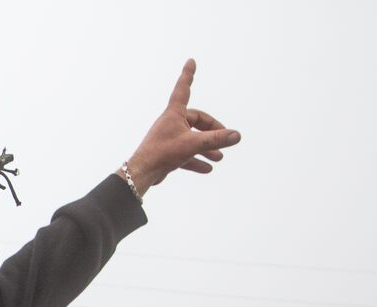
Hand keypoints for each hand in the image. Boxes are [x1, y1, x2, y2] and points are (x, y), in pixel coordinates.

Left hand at [123, 59, 240, 196]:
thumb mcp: (192, 144)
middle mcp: (170, 123)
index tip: (190, 62)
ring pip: (192, 140)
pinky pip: (185, 154)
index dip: (188, 75)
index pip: (183, 89)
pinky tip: (207, 169)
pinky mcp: (166, 153)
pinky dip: (196, 160)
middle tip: (225, 140)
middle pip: (196, 122)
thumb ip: (215, 139)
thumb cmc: (161, 154)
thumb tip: (236, 135)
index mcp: (173, 114)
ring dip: (206, 148)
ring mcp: (168, 138)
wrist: (140, 174)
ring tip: (219, 157)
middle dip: (212, 132)